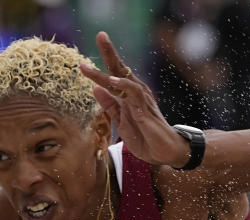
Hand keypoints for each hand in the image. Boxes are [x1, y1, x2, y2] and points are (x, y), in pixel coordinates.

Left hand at [80, 31, 192, 167]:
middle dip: (109, 52)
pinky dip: (123, 85)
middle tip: (101, 35)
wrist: (165, 153)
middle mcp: (135, 94)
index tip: (84, 60)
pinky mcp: (146, 108)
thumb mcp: (121, 124)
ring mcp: (141, 100)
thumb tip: (95, 89)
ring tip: (91, 63)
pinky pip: (134, 92)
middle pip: (121, 69)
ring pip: (125, 77)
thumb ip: (110, 107)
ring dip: (110, 67)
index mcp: (128, 97)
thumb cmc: (146, 140)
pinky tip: (112, 80)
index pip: (114, 76)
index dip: (100, 66)